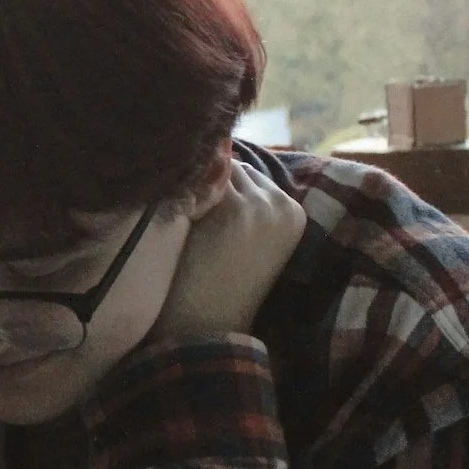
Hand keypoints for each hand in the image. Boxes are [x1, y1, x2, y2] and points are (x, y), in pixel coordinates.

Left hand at [149, 158, 307, 343]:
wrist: (206, 322)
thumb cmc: (218, 283)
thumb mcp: (248, 239)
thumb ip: (244, 200)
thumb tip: (218, 146)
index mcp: (294, 213)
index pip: (252, 174)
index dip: (221, 185)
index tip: (203, 204)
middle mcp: (282, 205)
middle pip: (235, 168)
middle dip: (209, 181)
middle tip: (190, 212)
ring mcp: (260, 205)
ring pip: (216, 171)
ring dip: (195, 185)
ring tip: (183, 219)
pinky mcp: (233, 208)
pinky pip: (199, 179)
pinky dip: (182, 193)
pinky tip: (174, 216)